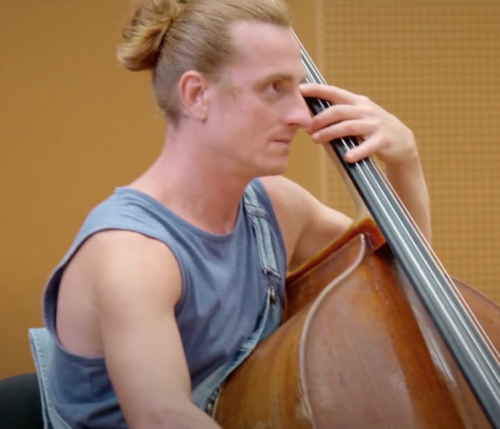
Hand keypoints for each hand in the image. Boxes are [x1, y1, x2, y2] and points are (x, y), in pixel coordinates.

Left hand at [299, 83, 417, 164]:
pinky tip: (347, 157)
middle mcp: (365, 110)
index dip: (317, 90)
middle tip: (308, 128)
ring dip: (330, 133)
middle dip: (320, 119)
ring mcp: (374, 125)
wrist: (401, 140)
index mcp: (357, 102)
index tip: (300, 89)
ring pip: (349, 126)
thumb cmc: (371, 128)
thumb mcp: (357, 116)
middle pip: (339, 111)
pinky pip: (368, 146)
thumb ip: (338, 116)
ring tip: (316, 140)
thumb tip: (309, 122)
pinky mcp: (383, 140)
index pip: (334, 92)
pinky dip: (357, 151)